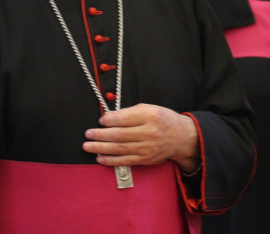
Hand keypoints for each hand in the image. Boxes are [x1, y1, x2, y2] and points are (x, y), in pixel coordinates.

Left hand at [83, 103, 199, 173]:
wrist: (181, 137)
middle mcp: (149, 133)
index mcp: (150, 116)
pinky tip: (100, 158)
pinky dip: (111, 160)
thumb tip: (109, 117)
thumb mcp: (150, 109)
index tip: (100, 120)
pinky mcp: (146, 160)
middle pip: (119, 135)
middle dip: (100, 135)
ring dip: (101, 148)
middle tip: (88, 134)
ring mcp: (147, 148)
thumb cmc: (163, 120)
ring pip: (120, 149)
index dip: (109, 120)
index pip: (124, 119)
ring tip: (88, 146)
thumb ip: (130, 112)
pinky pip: (125, 161)